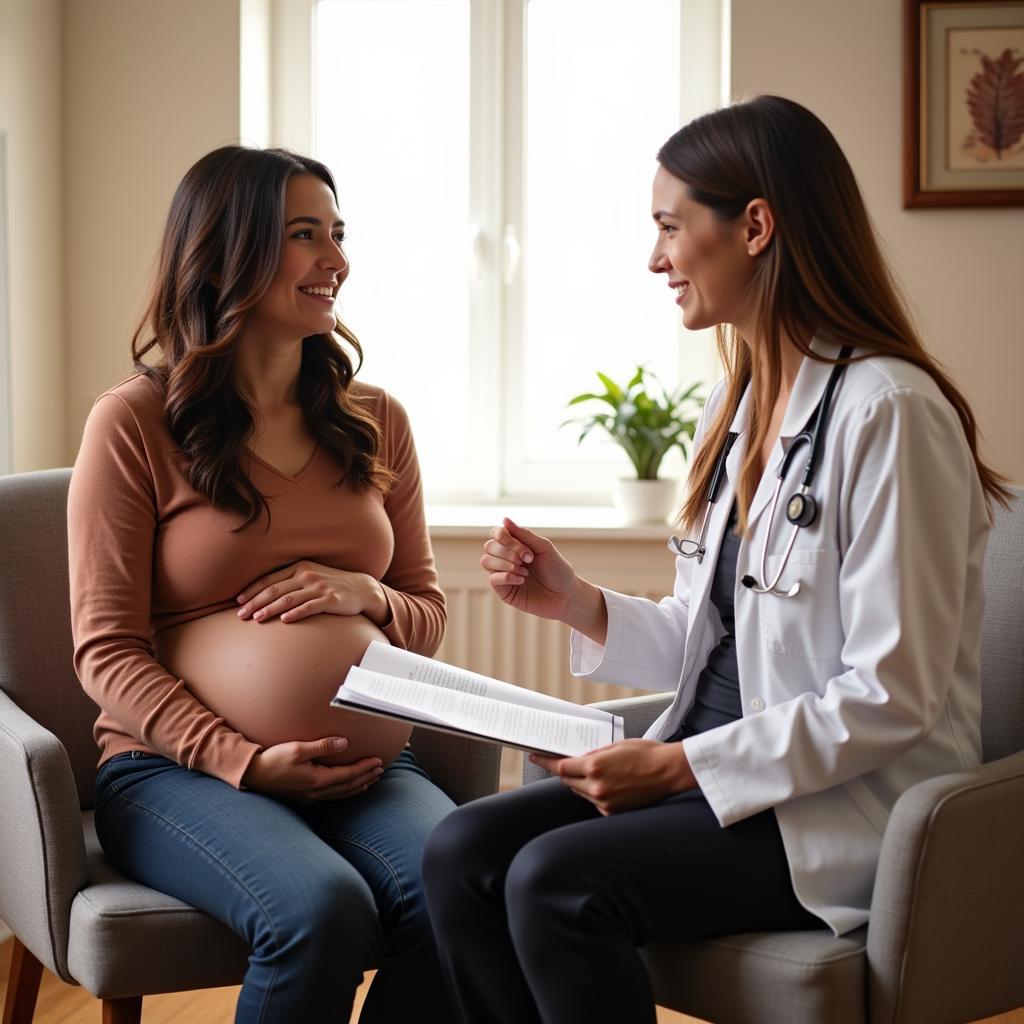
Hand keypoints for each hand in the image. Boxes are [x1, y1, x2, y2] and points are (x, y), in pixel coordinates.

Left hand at [236, 560, 387, 624]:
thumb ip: (291, 581)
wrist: (362, 588)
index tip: (238, 602)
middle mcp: (307, 575)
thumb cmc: (332, 584)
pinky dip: (296, 613)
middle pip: (275, 590)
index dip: (252, 590)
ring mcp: (319, 587)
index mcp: (299, 567)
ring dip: (270, 609)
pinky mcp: (331, 599)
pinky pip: (309, 607)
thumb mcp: (311, 575)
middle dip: (255, 602)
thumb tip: (264, 593)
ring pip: (288, 599)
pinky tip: (285, 620)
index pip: (270, 579)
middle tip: (240, 615)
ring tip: (256, 619)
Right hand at [241, 737, 383, 802]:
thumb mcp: (298, 749)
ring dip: (358, 786)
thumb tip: (344, 743)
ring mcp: (311, 797)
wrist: (252, 775)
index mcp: (317, 780)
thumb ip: (322, 746)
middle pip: (349, 787)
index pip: (349, 775)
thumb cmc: (273, 760)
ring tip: (371, 780)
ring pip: (341, 794)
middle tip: (380, 770)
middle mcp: (317, 792)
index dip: (365, 768)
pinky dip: (345, 792)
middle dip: (366, 778)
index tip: (378, 761)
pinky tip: (348, 789)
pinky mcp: (305, 797)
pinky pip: (332, 796)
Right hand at [481, 518, 607, 641]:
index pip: (496, 533)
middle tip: (529, 559)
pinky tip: (522, 580)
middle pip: (489, 546)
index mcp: (515, 545)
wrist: (565, 596)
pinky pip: (493, 579)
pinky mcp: (503, 590)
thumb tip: (505, 519)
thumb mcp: (544, 548)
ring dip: (506, 563)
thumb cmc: (557, 570)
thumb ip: (524, 534)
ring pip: (486, 561)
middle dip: (509, 551)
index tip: (524, 546)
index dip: (503, 536)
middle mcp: (506, 558)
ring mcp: (502, 574)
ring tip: (525, 571)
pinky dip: (507, 576)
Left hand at [530, 739, 696, 814]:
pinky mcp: (613, 811)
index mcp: (595, 766)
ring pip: (580, 792)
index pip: (561, 767)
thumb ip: (594, 752)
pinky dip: (595, 792)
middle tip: (566, 762)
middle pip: (568, 781)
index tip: (535, 757)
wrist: (670, 772)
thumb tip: (578, 757)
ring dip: (580, 782)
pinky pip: (595, 801)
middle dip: (566, 771)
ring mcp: (604, 802)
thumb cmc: (646, 754)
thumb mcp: (616, 745)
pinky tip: (608, 784)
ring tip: (595, 772)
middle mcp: (597, 786)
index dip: (546, 762)